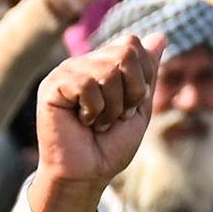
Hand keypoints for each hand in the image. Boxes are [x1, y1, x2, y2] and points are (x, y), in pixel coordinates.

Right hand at [29, 35, 157, 211]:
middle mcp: (84, 63)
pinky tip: (82, 121)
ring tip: (97, 123)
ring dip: (111, 107)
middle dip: (131, 92)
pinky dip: (93, 109)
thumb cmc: (109, 147)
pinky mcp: (52, 86)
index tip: (128, 107)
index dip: (142, 79)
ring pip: (108, 70)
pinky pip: (86, 83)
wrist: (86, 175)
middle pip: (125, 52)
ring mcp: (66, 72)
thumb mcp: (139, 107)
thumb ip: (147, 72)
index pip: (133, 44)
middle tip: (114, 116)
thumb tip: (161, 35)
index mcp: (103, 64)